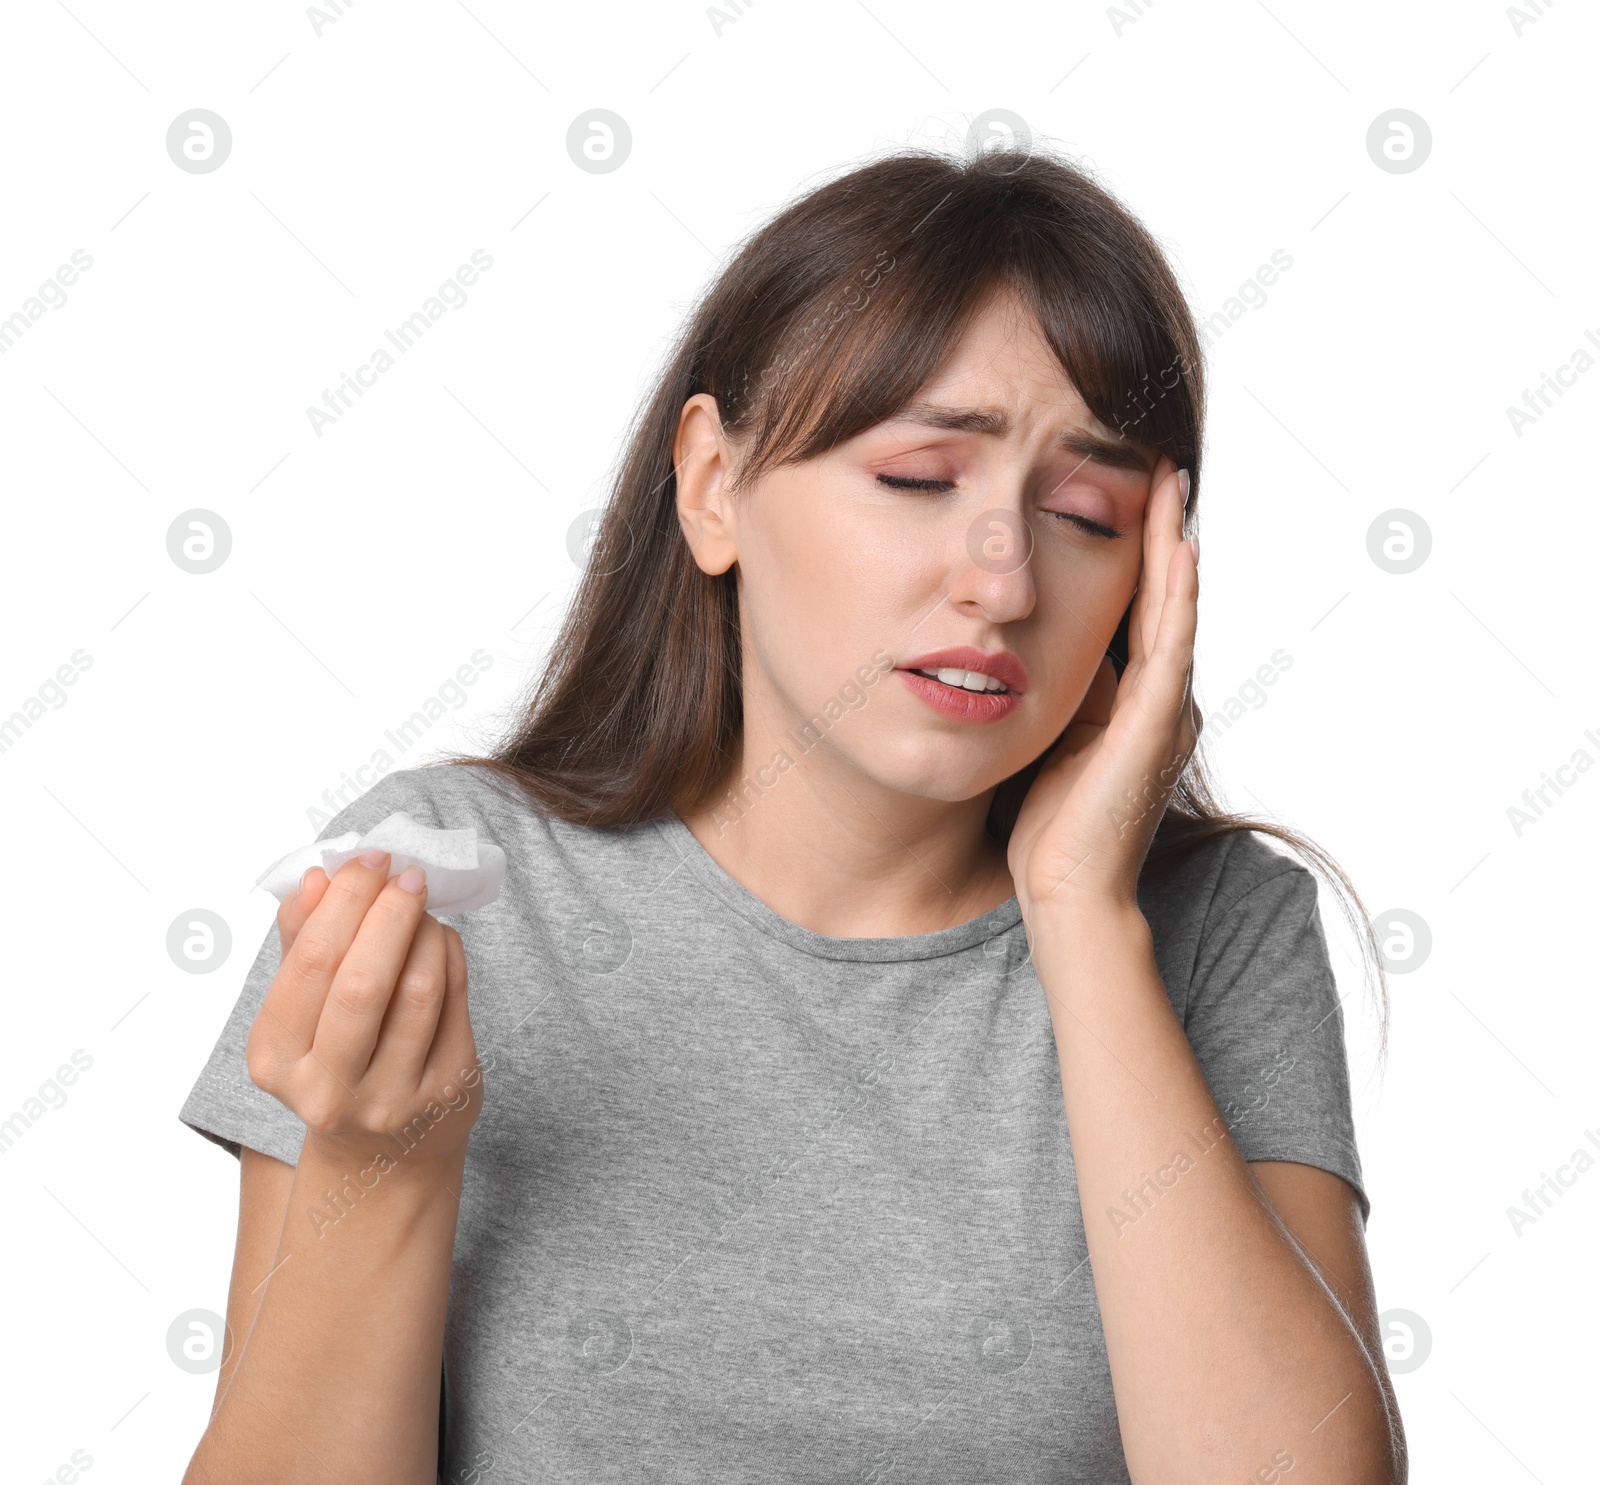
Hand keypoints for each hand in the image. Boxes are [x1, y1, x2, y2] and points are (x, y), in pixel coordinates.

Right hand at [245, 849, 482, 1171]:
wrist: (383, 1153)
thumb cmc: (337, 1060)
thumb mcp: (301, 1011)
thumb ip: (301, 943)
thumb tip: (314, 878)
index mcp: (275, 1060)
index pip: (310, 964)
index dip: (344, 902)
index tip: (368, 860)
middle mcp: (326, 1090)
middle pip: (363, 982)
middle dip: (388, 913)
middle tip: (406, 874)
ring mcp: (391, 1099)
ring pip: (417, 990)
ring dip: (425, 931)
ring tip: (423, 906)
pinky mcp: (445, 1094)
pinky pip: (455, 1003)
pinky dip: (450, 955)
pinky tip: (441, 938)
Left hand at [1007, 456, 1199, 919]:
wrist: (1065, 894)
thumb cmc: (1049, 824)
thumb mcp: (1051, 732)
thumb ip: (1059, 686)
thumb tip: (1029, 635)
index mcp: (1134, 697)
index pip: (1137, 605)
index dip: (1130, 546)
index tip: (1117, 484)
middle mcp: (1160, 696)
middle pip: (1162, 593)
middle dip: (1158, 528)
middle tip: (1157, 460)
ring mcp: (1164, 709)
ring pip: (1175, 606)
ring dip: (1173, 542)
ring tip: (1170, 479)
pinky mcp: (1156, 726)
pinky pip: (1172, 645)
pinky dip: (1178, 594)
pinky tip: (1178, 546)